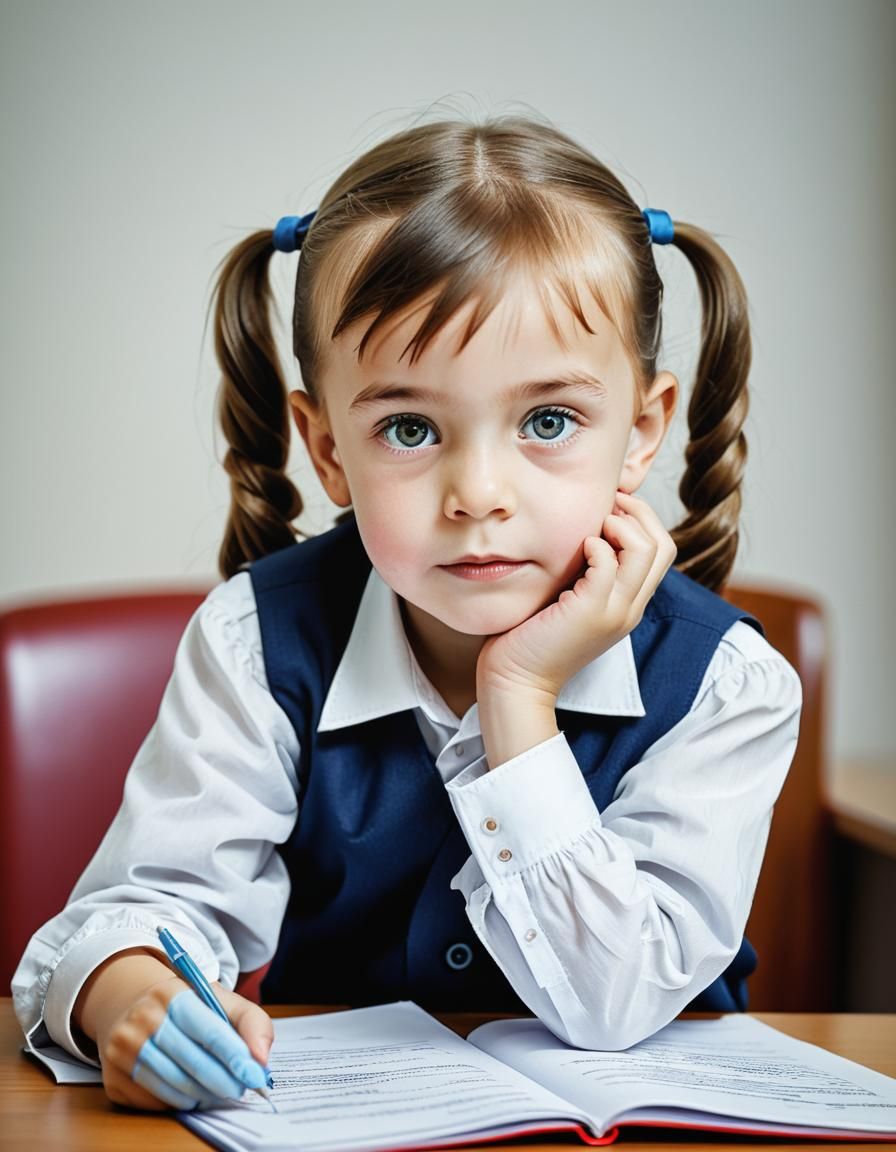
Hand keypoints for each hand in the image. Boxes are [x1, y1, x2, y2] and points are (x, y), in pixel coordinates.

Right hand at [98, 977, 273, 1110]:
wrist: (130, 1007)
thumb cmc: (185, 1007)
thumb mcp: (219, 1000)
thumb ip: (251, 1022)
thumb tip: (261, 1060)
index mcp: (171, 994)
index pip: (209, 1031)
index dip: (235, 1057)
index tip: (254, 1075)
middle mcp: (142, 1019)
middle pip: (192, 1063)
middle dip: (223, 1081)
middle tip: (240, 1088)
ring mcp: (122, 1050)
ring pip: (174, 1087)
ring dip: (203, 1095)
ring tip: (218, 1091)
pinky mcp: (112, 1078)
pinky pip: (154, 1102)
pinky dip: (178, 1102)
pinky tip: (191, 1093)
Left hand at [477, 490, 676, 706]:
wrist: (517, 680)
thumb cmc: (533, 634)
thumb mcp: (570, 596)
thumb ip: (587, 570)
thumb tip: (586, 529)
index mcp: (630, 603)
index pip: (663, 549)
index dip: (641, 518)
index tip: (608, 507)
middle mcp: (630, 608)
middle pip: (664, 544)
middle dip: (637, 512)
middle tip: (605, 505)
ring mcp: (615, 611)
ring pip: (646, 549)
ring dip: (620, 523)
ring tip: (592, 526)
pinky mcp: (590, 612)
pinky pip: (608, 564)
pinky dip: (594, 545)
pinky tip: (575, 549)